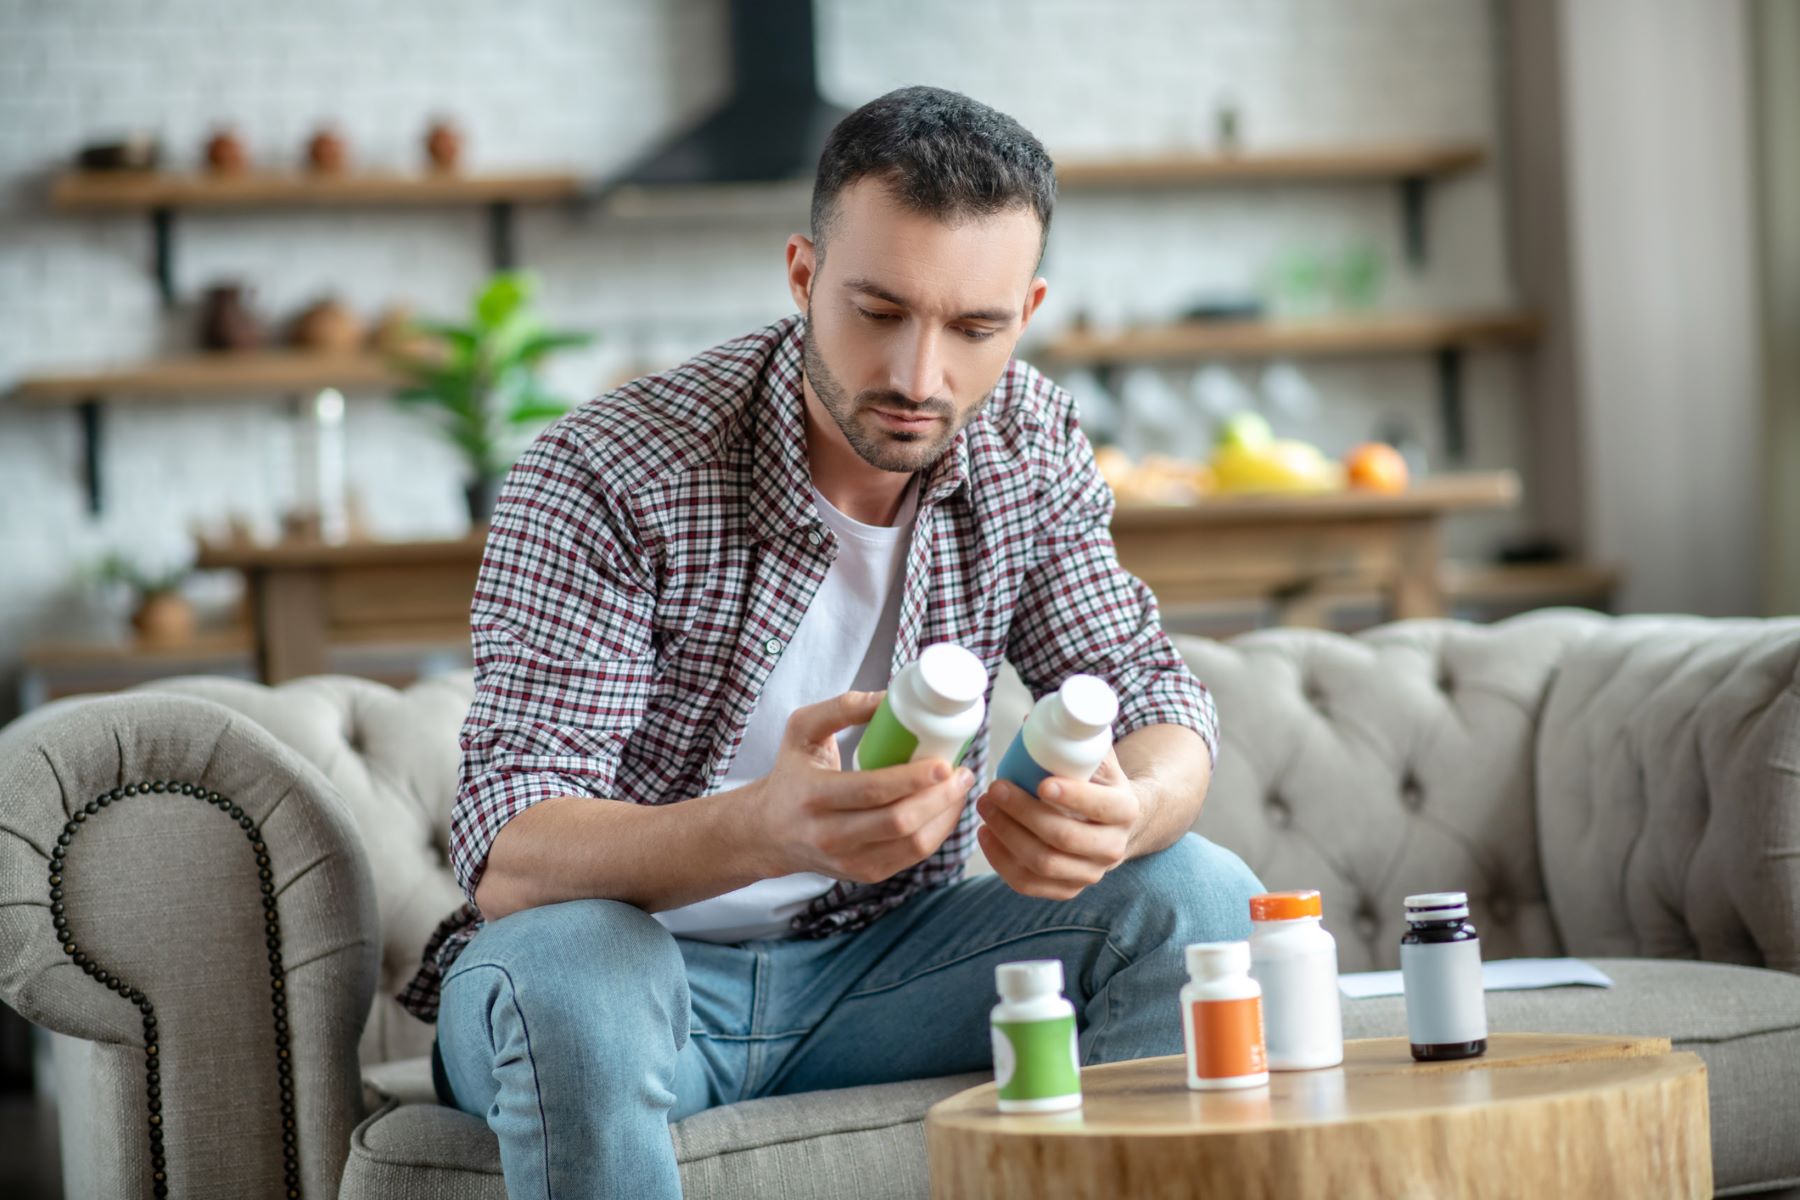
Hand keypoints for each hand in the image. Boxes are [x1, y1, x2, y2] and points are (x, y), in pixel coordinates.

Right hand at [750, 691, 974, 884]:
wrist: (770, 831)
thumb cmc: (793, 773)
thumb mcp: (801, 730)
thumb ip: (841, 708)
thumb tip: (889, 697)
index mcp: (813, 796)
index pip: (872, 790)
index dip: (914, 779)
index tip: (944, 762)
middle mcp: (829, 835)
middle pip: (899, 822)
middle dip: (940, 797)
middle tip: (963, 772)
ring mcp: (849, 861)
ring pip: (913, 844)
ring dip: (945, 815)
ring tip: (960, 787)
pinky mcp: (866, 873)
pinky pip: (913, 856)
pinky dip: (937, 831)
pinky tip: (946, 808)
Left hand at [974, 749, 1140, 899]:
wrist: (1117, 823)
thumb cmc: (1099, 783)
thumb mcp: (1099, 758)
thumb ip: (1074, 739)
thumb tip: (1029, 720)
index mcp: (1126, 810)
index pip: (1102, 807)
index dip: (1072, 796)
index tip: (1040, 782)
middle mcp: (1113, 848)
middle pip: (1063, 838)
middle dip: (1022, 813)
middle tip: (994, 788)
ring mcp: (1090, 873)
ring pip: (1043, 864)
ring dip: (1006, 835)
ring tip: (984, 808)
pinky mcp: (1068, 889)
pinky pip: (1029, 884)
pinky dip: (1001, 861)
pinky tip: (985, 836)